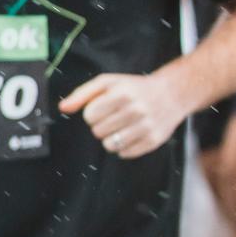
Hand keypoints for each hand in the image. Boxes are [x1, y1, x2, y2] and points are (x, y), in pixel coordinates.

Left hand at [59, 72, 185, 158]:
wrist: (172, 93)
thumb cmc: (134, 87)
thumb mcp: (107, 82)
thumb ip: (82, 94)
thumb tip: (63, 108)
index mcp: (122, 94)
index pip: (89, 116)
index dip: (91, 113)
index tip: (101, 109)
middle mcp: (136, 111)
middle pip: (98, 131)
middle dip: (100, 125)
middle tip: (112, 117)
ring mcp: (146, 127)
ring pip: (110, 145)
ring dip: (110, 138)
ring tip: (119, 127)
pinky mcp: (153, 141)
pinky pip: (125, 153)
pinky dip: (123, 147)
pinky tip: (130, 134)